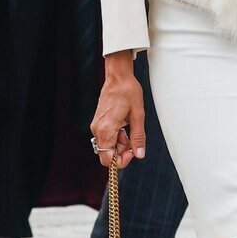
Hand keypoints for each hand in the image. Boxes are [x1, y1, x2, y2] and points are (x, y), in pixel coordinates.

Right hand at [90, 50, 144, 168]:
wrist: (118, 77)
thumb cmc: (128, 92)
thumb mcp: (138, 116)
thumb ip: (138, 137)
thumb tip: (139, 154)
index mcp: (106, 129)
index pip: (107, 159)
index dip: (121, 160)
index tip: (132, 152)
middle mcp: (97, 130)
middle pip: (107, 154)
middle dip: (122, 150)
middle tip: (133, 137)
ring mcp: (96, 126)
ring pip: (107, 145)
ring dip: (120, 142)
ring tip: (129, 126)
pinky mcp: (98, 122)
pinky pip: (106, 137)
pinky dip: (116, 135)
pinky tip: (123, 124)